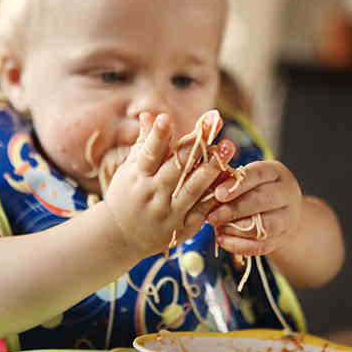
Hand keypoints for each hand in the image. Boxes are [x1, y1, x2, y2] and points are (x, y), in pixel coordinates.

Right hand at [103, 111, 235, 257]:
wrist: (121, 238)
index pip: (148, 153)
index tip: (166, 117)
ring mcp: (168, 213)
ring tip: (229, 148)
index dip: (157, 136)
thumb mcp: (129, 169)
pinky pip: (203, 210)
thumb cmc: (126, 194)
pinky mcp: (182, 228)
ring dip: (212, 167)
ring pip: (193, 188)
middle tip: (213, 126)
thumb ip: (144, 143)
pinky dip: (216, 194)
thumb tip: (148, 114)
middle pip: (176, 168)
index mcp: (136, 176)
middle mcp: (152, 194)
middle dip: (196, 146)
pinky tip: (231, 179)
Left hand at [207, 160, 301, 255]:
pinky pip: (262, 246)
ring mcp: (288, 218)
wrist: (282, 212)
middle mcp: (286, 193)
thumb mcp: (248, 179)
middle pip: (262, 200)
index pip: (258, 174)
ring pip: (264, 226)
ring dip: (236, 229)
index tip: (218, 194)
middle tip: (212, 217)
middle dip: (234, 209)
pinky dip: (240, 245)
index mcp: (276, 172)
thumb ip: (231, 181)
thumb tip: (209, 190)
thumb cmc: (256, 190)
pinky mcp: (282, 239)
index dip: (237, 185)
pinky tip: (223, 241)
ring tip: (217, 229)